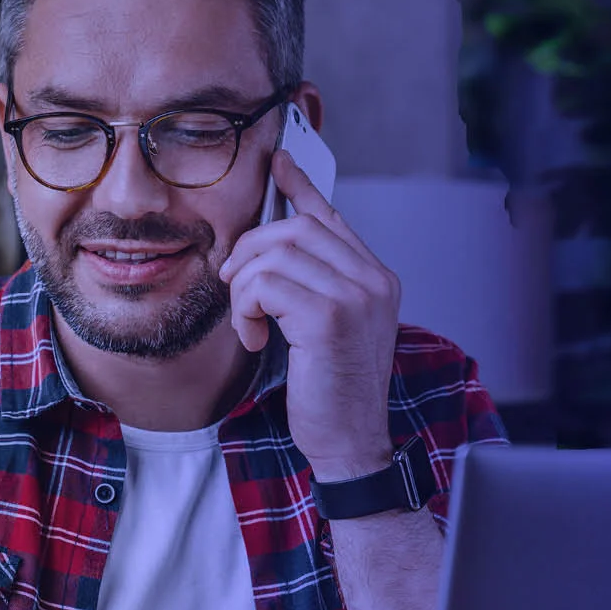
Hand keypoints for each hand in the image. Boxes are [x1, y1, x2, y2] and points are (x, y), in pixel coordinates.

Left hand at [219, 150, 400, 479]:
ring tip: (251, 324)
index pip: (331, 218)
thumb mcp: (324, 329)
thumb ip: (311, 285)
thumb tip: (269, 249)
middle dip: (249, 252)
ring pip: (274, 254)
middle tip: (235, 286)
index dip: (299, 189)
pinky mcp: (330, 316)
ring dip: (244, 289)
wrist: (350, 445)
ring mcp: (357, 296)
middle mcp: (373, 280)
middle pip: (293, 229)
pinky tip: (257, 338)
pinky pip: (265, 284)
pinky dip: (246, 309)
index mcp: (375, 279)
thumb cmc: (333, 393)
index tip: (278, 164)